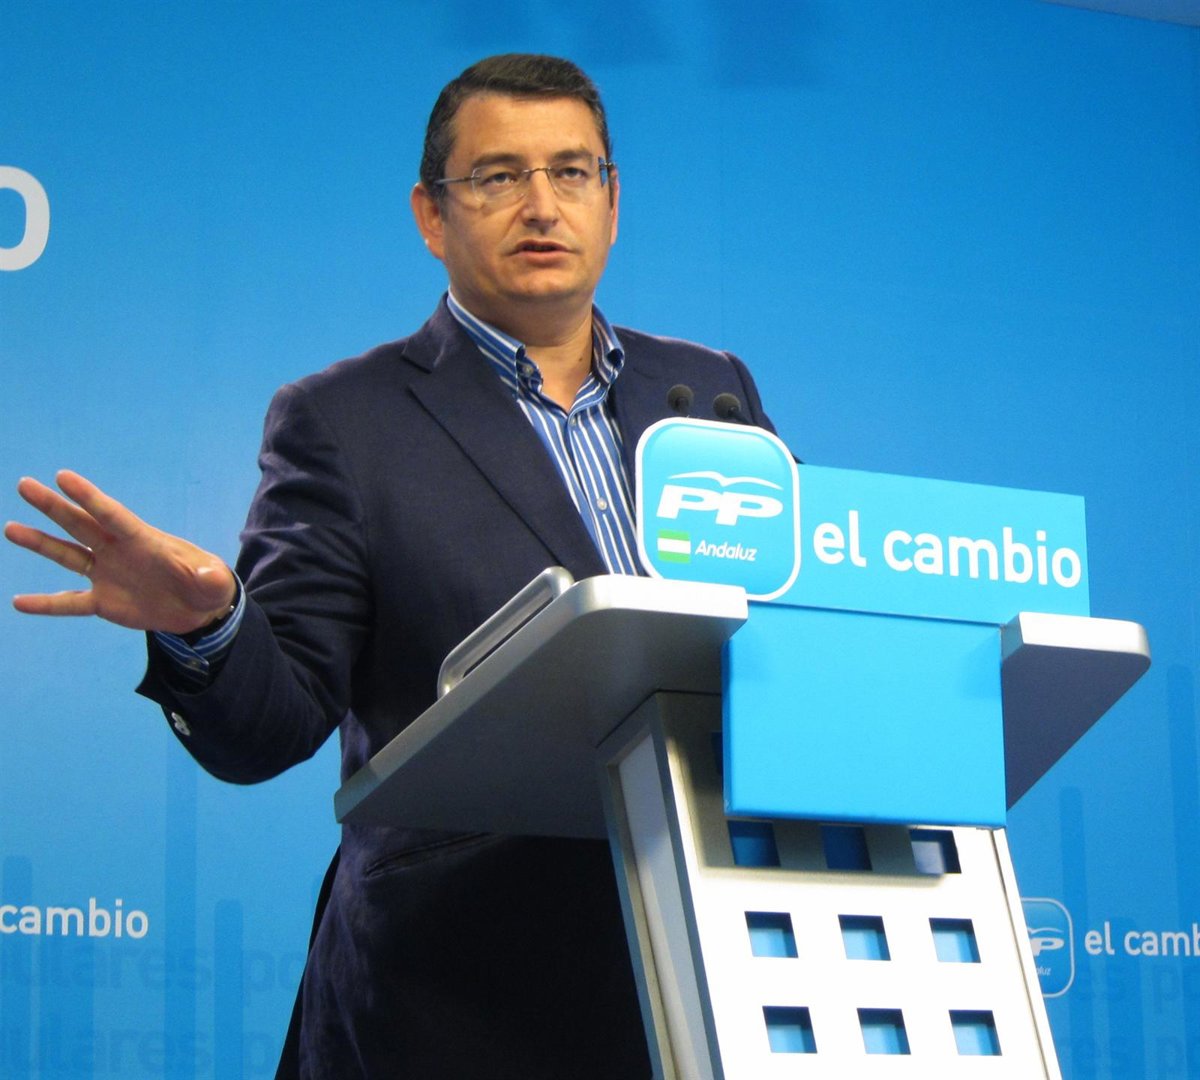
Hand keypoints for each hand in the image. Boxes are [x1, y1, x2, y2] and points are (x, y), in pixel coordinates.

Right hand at [5, 470, 236, 633]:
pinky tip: (19, 603)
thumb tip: (211, 577)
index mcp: (144, 540)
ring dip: (40, 542)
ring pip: (68, 555)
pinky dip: (46, 604)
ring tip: (11, 528)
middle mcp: (119, 551)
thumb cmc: (208, 586)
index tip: (63, 477)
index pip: (113, 515)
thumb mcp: (215, 583)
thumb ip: (211, 578)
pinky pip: (69, 603)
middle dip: (55, 506)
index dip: (89, 498)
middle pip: (81, 525)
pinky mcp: (104, 601)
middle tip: (25, 485)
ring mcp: (108, 575)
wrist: (199, 610)